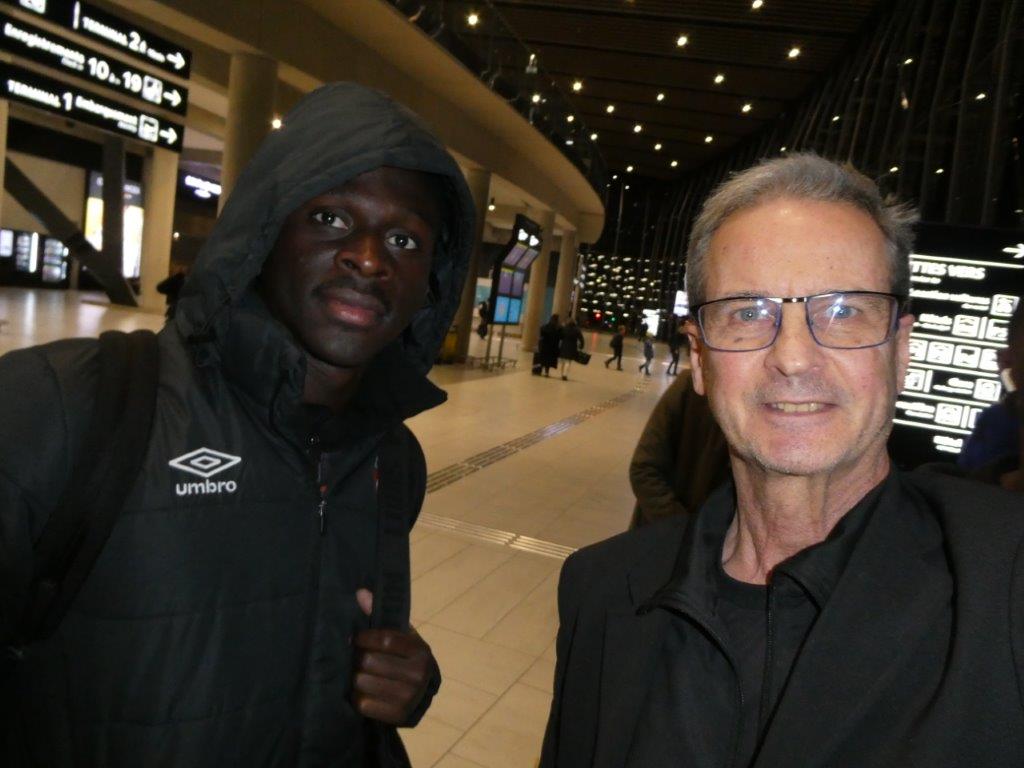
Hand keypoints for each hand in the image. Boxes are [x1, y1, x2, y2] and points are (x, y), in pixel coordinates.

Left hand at [352, 588, 438, 724]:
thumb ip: (379, 615)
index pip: (384, 639)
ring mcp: (410, 697)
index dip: (364, 638)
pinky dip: (357, 697)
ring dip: (354, 678)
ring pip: (364, 682)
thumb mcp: (400, 636)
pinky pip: (364, 704)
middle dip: (356, 658)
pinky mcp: (399, 716)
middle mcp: (419, 674)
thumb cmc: (406, 659)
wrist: (422, 695)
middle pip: (370, 661)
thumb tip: (360, 593)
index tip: (355, 639)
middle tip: (352, 657)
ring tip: (354, 674)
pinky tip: (360, 692)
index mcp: (421, 650)